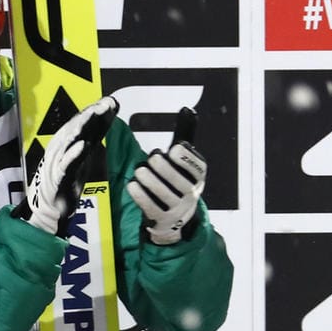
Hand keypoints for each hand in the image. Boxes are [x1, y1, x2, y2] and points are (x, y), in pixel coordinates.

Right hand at [16, 97, 116, 234]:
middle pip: (75, 127)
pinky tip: (83, 145)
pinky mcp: (58, 178)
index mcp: (66, 142)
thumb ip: (94, 135)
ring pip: (69, 140)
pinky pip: (66, 164)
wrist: (48, 206)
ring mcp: (57, 162)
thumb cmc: (66, 177)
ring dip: (82, 126)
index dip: (94, 110)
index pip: (80, 122)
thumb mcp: (83, 153)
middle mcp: (59, 148)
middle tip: (105, 104)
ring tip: (95, 114)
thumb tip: (109, 112)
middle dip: (90, 113)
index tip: (111, 101)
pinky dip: (73, 154)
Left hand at [126, 109, 206, 245]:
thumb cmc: (177, 182)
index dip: (186, 160)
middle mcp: (191, 194)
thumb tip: (187, 110)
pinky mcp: (162, 219)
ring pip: (165, 195)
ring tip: (140, 171)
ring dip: (151, 181)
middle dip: (166, 169)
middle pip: (180, 182)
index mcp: (198, 178)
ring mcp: (177, 209)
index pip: (197, 169)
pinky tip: (133, 185)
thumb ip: (184, 137)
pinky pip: (151, 207)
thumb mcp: (184, 162)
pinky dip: (141, 196)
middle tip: (153, 158)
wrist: (175, 219)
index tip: (174, 149)